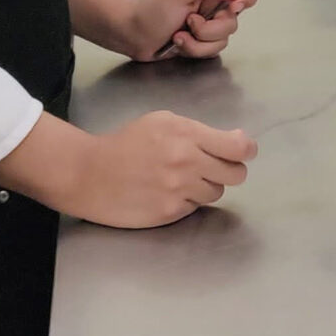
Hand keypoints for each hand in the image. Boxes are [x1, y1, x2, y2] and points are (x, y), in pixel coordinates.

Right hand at [73, 110, 256, 228]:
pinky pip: (195, 207)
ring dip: (206, 186)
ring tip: (182, 179)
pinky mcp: (170, 212)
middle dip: (229, 170)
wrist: (88, 174)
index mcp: (185, 134)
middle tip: (213, 167)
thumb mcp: (163, 122)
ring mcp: (178, 189)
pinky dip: (187, 200)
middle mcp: (186, 161)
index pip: (237, 148)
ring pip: (216, 192)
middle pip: (235, 174)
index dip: (247, 151)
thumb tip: (240, 140)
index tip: (245, 152)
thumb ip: (201, 131)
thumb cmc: (126, 143)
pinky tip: (167, 192)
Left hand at [81, 0, 257, 61]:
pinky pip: (211, 51)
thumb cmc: (153, 8)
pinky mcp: (200, 42)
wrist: (131, 34)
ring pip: (223, 39)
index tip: (233, 6)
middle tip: (191, 21)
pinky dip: (194, 49)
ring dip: (200, 40)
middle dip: (213, 27)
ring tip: (179, 34)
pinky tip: (178, 42)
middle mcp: (213, 5)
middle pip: (236, 19)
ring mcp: (207, 25)